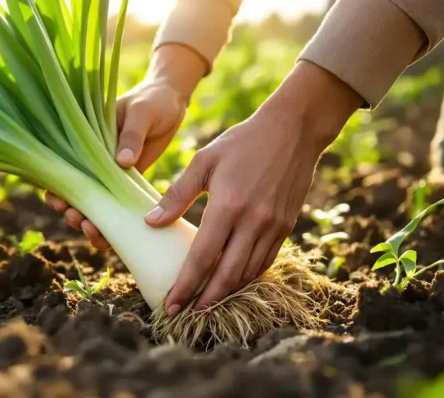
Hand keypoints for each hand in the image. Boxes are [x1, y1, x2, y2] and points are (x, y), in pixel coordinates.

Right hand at [46, 45, 205, 247]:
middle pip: (75, 192)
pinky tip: (117, 238)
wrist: (172, 101)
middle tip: (80, 221)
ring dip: (91, 222)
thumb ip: (131, 135)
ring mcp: (110, 174)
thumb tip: (122, 162)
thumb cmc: (152, 100)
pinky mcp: (128, 183)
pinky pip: (118, 208)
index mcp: (85, 139)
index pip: (62, 165)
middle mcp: (93, 160)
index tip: (59, 200)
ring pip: (95, 205)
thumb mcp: (140, 112)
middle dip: (73, 210)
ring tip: (95, 233)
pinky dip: (116, 224)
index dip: (56, 186)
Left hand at [149, 61, 362, 315]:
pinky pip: (266, 260)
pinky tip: (234, 281)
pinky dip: (248, 276)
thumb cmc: (241, 142)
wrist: (293, 130)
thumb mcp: (203, 162)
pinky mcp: (286, 226)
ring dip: (228, 292)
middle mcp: (253, 221)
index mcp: (227, 206)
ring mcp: (274, 226)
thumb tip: (150, 222)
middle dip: (206, 298)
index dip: (185, 285)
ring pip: (249, 272)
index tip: (170, 304)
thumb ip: (176, 195)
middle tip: (187, 312)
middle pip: (227, 274)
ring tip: (207, 302)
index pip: (202, 258)